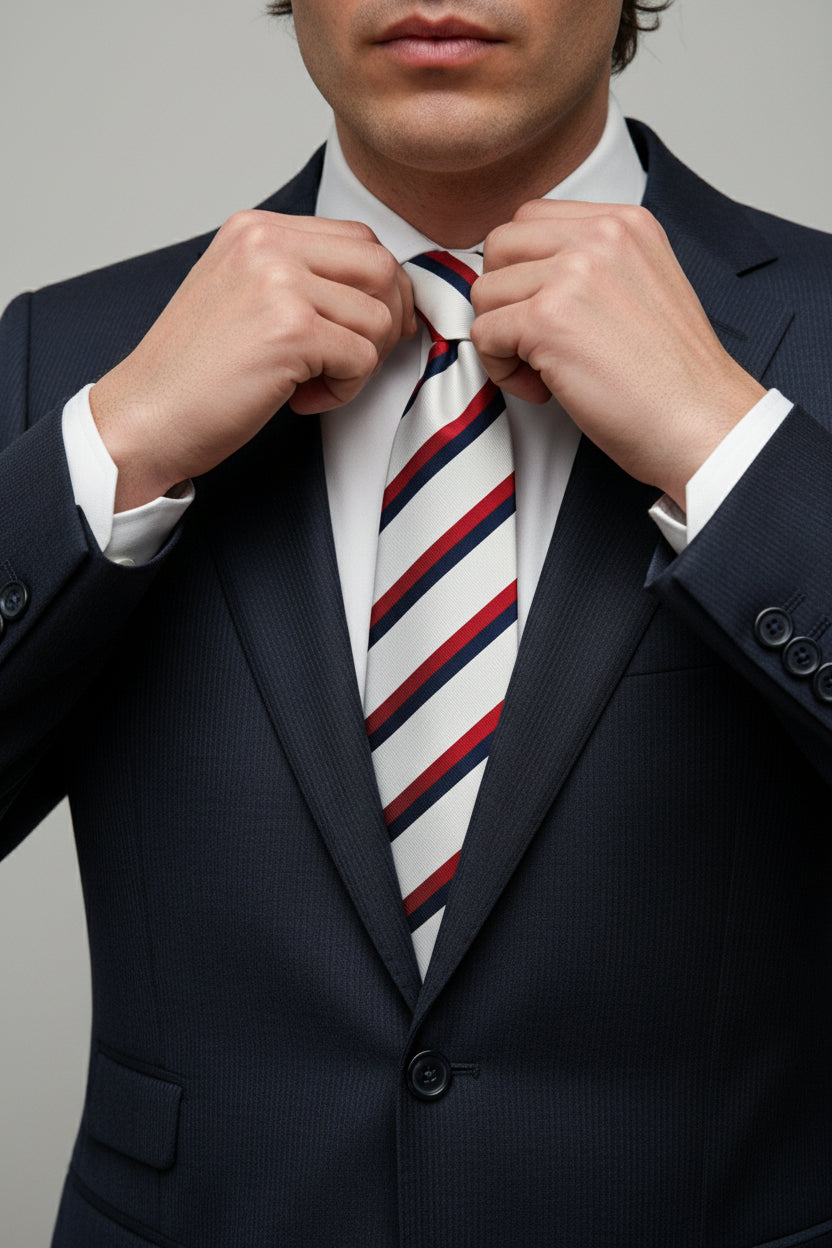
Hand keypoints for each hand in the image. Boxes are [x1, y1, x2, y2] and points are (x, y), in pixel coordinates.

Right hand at [90, 211, 416, 509]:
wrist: (146, 416)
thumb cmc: (192, 373)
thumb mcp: (241, 295)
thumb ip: (298, 278)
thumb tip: (379, 291)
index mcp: (257, 230)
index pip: (359, 239)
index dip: (381, 290)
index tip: (371, 328)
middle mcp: (268, 245)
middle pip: (381, 268)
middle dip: (386, 322)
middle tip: (355, 360)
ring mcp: (280, 284)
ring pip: (378, 317)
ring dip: (360, 363)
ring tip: (314, 382)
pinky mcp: (291, 331)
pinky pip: (363, 358)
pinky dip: (344, 391)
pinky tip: (302, 398)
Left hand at [470, 200, 765, 507]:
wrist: (701, 424)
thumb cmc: (673, 379)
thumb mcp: (644, 288)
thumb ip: (593, 267)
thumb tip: (527, 275)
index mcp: (625, 223)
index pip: (532, 218)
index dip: (523, 270)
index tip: (546, 312)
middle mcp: (600, 237)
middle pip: (500, 246)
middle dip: (504, 298)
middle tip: (534, 342)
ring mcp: (572, 274)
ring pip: (485, 292)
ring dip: (502, 339)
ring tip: (543, 370)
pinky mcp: (548, 320)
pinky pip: (484, 334)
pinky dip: (501, 370)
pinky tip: (543, 388)